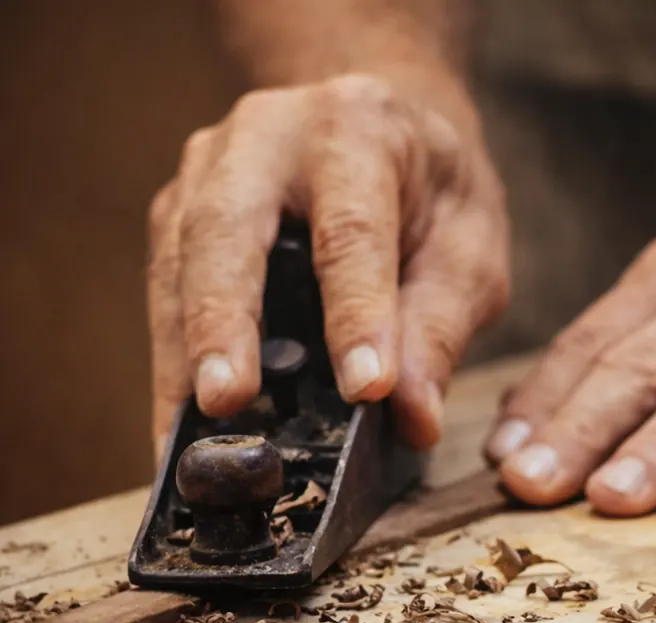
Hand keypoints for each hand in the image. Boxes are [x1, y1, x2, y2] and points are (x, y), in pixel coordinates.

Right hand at [148, 74, 508, 459]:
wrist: (385, 129)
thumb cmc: (431, 195)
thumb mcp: (468, 254)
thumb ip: (440, 330)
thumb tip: (414, 419)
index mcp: (356, 129)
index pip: (353, 231)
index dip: (358, 316)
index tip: (366, 390)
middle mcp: (266, 137)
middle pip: (228, 228)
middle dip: (224, 320)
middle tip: (225, 402)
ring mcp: (210, 170)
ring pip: (179, 261)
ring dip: (182, 355)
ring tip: (188, 438)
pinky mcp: (181, 212)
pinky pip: (166, 287)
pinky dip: (173, 360)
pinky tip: (180, 424)